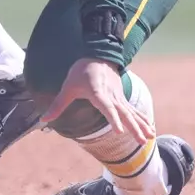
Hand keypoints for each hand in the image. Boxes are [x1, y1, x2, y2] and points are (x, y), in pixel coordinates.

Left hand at [40, 58, 154, 144]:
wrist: (98, 54)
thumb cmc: (81, 71)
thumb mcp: (68, 87)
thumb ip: (58, 105)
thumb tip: (43, 120)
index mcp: (98, 93)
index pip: (106, 107)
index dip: (112, 119)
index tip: (119, 131)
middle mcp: (111, 96)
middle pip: (124, 113)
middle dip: (133, 127)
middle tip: (142, 141)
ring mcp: (119, 97)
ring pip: (132, 113)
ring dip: (141, 125)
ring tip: (150, 137)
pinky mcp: (122, 97)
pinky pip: (134, 110)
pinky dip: (142, 119)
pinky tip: (150, 129)